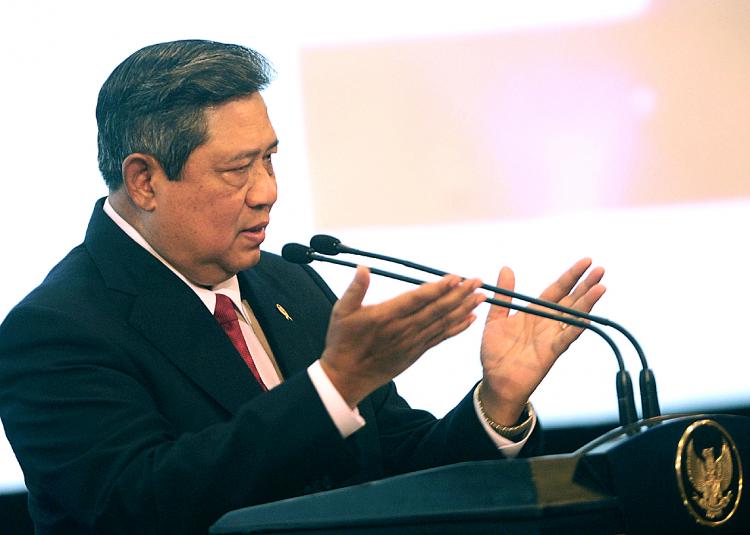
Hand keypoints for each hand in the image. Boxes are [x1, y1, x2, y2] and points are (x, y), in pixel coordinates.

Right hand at [320, 266, 484, 407]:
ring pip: (443, 323)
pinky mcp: (416, 352)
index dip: (438, 288)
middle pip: (437, 309)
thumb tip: (363, 268)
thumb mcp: (341, 312)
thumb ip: (354, 289)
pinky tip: (471, 319)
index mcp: (386, 316)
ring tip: (482, 296)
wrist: (347, 377)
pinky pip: (440, 338)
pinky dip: (457, 328)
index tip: (455, 278)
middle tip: (477, 281)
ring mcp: (412, 342)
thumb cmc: (343, 342)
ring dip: (464, 308)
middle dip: (460, 294)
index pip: (418, 299)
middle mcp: (404, 329)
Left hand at [479, 259, 605, 424]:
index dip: (571, 276)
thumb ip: (504, 295)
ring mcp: (551, 337)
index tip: (587, 261)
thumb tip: (506, 267)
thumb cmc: (494, 351)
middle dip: (585, 285)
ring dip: (587, 303)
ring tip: (601, 288)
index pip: (556, 289)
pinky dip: (575, 329)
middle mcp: (546, 322)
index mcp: (534, 312)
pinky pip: (565, 339)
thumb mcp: (495, 319)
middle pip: (570, 300)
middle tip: (600, 269)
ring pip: (573, 316)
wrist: (494, 380)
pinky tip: (586, 319)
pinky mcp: (550, 352)